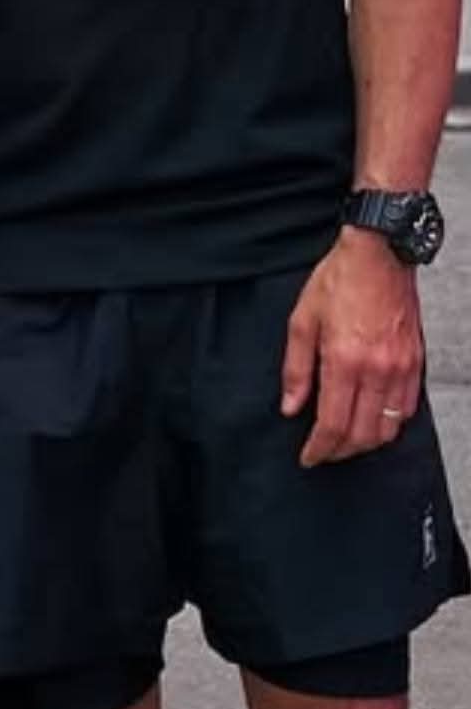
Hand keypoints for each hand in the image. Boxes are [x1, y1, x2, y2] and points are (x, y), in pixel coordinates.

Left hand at [280, 230, 423, 467]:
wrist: (380, 252)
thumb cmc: (340, 279)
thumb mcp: (302, 320)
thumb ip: (296, 370)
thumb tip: (291, 407)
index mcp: (344, 360)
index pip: (334, 424)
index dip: (319, 449)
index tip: (308, 457)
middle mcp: (377, 368)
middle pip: (363, 435)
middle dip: (340, 452)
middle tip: (324, 452)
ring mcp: (401, 366)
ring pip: (389, 427)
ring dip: (366, 442)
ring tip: (347, 440)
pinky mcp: (416, 360)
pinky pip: (409, 407)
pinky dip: (391, 422)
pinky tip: (374, 418)